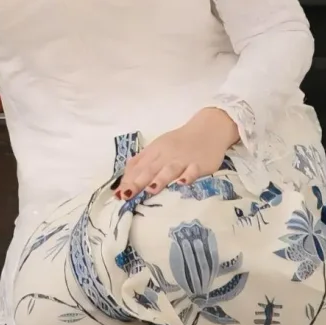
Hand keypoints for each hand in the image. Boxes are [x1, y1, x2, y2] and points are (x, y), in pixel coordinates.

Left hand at [115, 108, 239, 199]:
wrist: (208, 129)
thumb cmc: (179, 142)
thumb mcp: (159, 148)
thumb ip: (143, 163)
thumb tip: (124, 181)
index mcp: (155, 150)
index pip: (138, 166)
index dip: (128, 180)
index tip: (117, 195)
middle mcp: (166, 154)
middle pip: (150, 169)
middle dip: (138, 182)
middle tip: (126, 196)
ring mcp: (183, 159)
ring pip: (169, 169)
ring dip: (160, 179)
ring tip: (151, 189)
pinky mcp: (199, 164)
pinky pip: (193, 170)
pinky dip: (188, 176)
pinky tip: (182, 182)